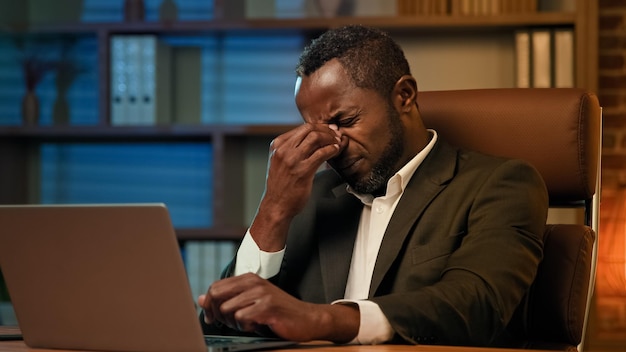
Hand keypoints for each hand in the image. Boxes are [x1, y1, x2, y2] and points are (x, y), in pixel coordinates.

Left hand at [198, 273, 358, 342]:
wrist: (307, 319)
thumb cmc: (277, 313)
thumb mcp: (249, 304)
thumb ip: (226, 300)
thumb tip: (201, 299)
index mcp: (248, 278)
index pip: (215, 287)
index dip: (209, 305)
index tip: (213, 318)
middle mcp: (253, 282)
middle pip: (216, 296)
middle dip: (219, 314)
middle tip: (233, 323)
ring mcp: (261, 293)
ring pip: (227, 309)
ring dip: (234, 322)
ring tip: (249, 324)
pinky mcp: (268, 306)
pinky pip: (242, 318)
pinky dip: (246, 327)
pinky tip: (258, 325)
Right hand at [250, 123, 346, 250]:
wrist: (276, 206)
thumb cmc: (281, 186)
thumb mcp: (280, 162)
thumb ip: (291, 149)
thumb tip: (312, 139)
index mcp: (277, 145)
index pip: (302, 128)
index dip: (320, 127)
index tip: (329, 130)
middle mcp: (283, 150)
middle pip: (310, 129)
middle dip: (327, 130)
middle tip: (337, 135)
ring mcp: (292, 159)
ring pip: (316, 138)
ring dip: (331, 139)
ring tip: (338, 143)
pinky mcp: (302, 170)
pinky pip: (321, 153)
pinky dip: (332, 150)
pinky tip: (336, 151)